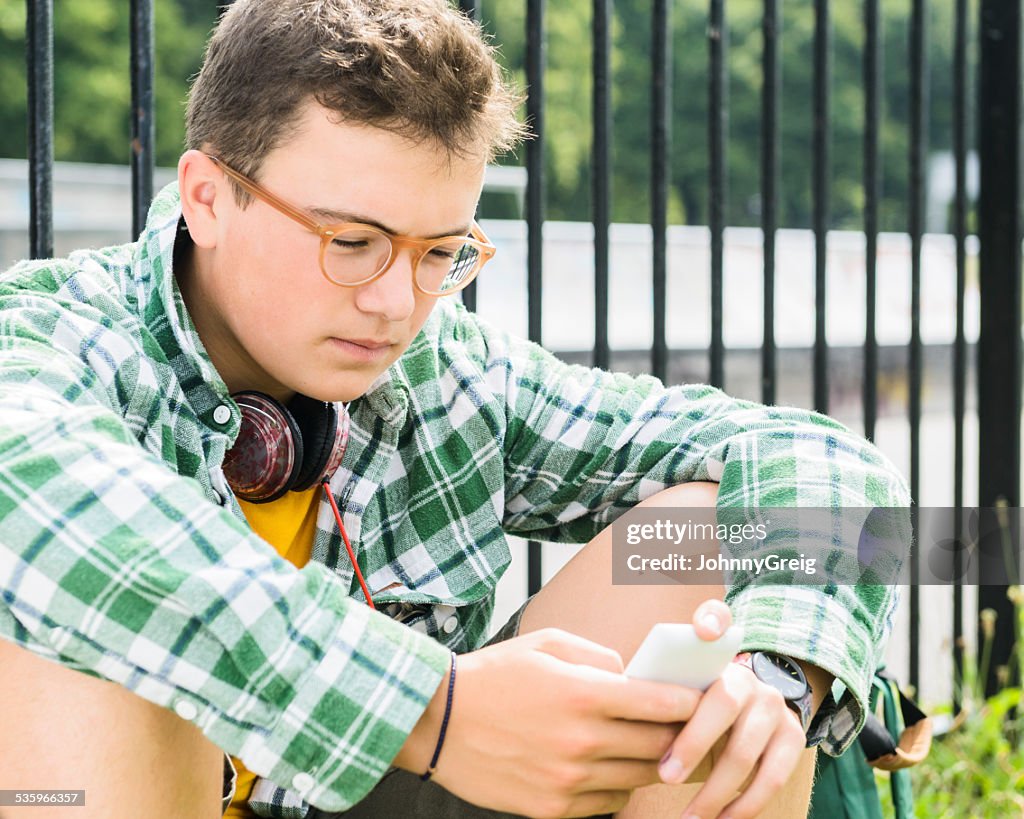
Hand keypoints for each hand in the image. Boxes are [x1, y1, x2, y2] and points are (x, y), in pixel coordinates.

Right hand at [394, 627, 700, 817]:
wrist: (438, 721)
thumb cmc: (495, 675)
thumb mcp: (547, 644)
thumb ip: (599, 657)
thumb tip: (635, 676)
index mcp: (583, 693)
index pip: (662, 703)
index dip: (691, 702)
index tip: (701, 699)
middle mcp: (582, 740)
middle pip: (660, 746)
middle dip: (681, 735)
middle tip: (688, 726)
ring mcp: (569, 779)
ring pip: (639, 778)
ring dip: (652, 762)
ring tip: (651, 747)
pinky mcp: (554, 807)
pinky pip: (609, 801)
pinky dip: (618, 785)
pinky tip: (609, 766)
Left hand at [657, 599, 808, 818]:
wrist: (753, 705)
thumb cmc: (697, 702)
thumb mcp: (683, 686)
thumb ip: (665, 687)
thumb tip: (626, 702)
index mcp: (719, 659)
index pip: (717, 623)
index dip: (714, 619)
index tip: (703, 633)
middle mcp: (752, 680)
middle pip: (724, 706)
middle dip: (692, 746)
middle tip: (665, 777)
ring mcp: (776, 709)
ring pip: (746, 754)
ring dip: (715, 793)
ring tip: (690, 818)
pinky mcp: (795, 737)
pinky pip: (772, 779)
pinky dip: (744, 806)